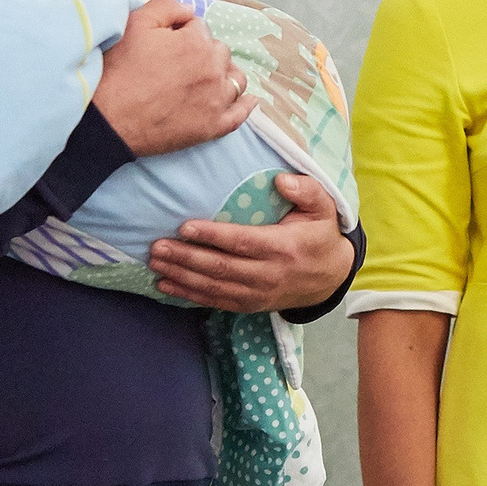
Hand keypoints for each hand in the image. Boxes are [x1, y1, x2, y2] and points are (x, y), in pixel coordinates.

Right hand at [93, 0, 256, 157]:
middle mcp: (214, 69)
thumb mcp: (135, 23)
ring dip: (224, 74)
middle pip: (219, 52)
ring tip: (207, 78)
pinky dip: (245, 105)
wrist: (106, 119)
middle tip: (176, 64)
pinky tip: (248, 100)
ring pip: (235, 79)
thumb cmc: (118, 70)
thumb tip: (189, 11)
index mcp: (197, 42)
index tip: (164, 45)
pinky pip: (240, 114)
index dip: (181, 34)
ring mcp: (217, 100)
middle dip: (203, 53)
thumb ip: (166, 6)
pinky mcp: (213, 127)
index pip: (199, 28)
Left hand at [150, 174, 354, 311]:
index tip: (185, 227)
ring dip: (181, 275)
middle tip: (157, 247)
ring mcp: (257, 294)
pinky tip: (166, 284)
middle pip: (221, 267)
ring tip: (156, 263)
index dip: (212, 236)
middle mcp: (268, 274)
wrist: (330, 277)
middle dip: (186, 257)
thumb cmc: (320, 236)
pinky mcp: (249, 304)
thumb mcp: (324, 209)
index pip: (242, 242)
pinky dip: (189, 294)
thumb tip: (281, 180)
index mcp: (283, 248)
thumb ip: (306, 191)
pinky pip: (215, 301)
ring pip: (213, 287)